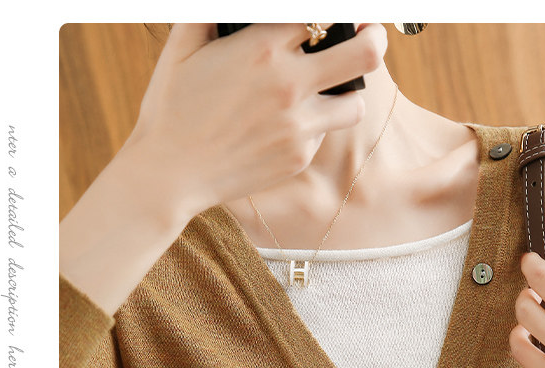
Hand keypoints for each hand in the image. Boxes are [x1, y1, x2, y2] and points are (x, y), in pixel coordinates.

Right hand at [123, 23, 387, 218]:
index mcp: (263, 47)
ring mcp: (298, 126)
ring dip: (347, 93)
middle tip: (369, 35)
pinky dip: (313, 126)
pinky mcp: (298, 157)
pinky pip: (323, 135)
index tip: (328, 18)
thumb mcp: (184, 44)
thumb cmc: (171, 106)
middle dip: (374, 38)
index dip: (330, 14)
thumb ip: (213, 13)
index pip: (323, 14)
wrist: (170, 174)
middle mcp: (290, 85)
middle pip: (367, 53)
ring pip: (354, 104)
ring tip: (329, 88)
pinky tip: (286, 124)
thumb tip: (230, 9)